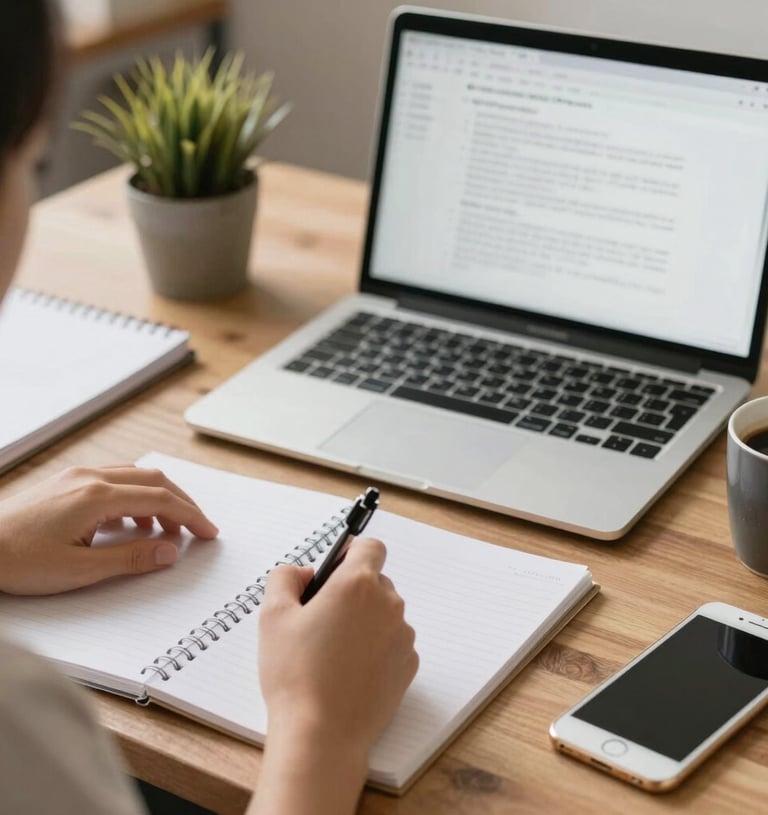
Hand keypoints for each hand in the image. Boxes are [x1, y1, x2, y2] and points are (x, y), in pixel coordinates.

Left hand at [0, 465, 217, 594]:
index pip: (161, 499)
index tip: (209, 532)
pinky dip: (135, 497)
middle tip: (199, 528)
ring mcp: (77, 476)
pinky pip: (115, 480)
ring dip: (159, 499)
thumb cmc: (18, 560)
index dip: (191, 516)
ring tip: (167, 531)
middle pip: (154, 480)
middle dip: (182, 503)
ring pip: (136, 476)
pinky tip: (132, 523)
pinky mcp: (67, 482)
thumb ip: (131, 558)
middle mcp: (91, 477)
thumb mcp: (80, 570)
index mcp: (97, 496)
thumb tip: (170, 551)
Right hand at [259, 537, 417, 754]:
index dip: (351, 553)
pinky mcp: (409, 665)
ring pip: (383, 613)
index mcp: (357, 584)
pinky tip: (348, 670)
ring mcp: (402, 636)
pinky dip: (375, 648)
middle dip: (351, 592)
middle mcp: (388, 604)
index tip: (335, 568)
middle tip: (320, 618)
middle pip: (375, 581)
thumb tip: (304, 573)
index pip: (371, 546)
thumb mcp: (272, 615)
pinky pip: (392, 642)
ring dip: (363, 621)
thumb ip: (284, 577)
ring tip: (332, 651)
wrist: (322, 734)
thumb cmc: (295, 674)